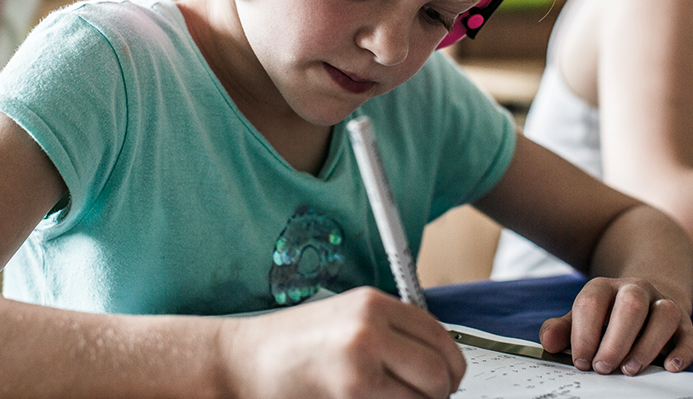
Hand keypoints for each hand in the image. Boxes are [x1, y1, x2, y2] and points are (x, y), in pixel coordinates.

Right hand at [222, 287, 465, 398]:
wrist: (242, 361)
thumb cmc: (289, 345)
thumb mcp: (346, 319)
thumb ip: (390, 330)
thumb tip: (436, 360)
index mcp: (373, 303)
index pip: (440, 335)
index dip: (450, 364)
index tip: (446, 377)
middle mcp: (371, 327)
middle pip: (441, 370)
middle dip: (440, 392)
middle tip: (425, 398)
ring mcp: (362, 363)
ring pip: (426, 398)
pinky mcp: (353, 394)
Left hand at [538, 277, 692, 375]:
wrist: (645, 299)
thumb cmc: (606, 318)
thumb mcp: (581, 319)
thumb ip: (562, 330)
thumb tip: (548, 343)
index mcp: (605, 288)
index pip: (592, 302)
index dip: (584, 333)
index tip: (580, 361)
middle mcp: (637, 290)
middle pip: (631, 304)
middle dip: (615, 338)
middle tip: (602, 367)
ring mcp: (663, 304)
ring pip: (664, 314)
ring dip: (648, 343)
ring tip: (630, 369)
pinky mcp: (685, 324)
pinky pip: (690, 334)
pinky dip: (683, 352)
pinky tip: (670, 368)